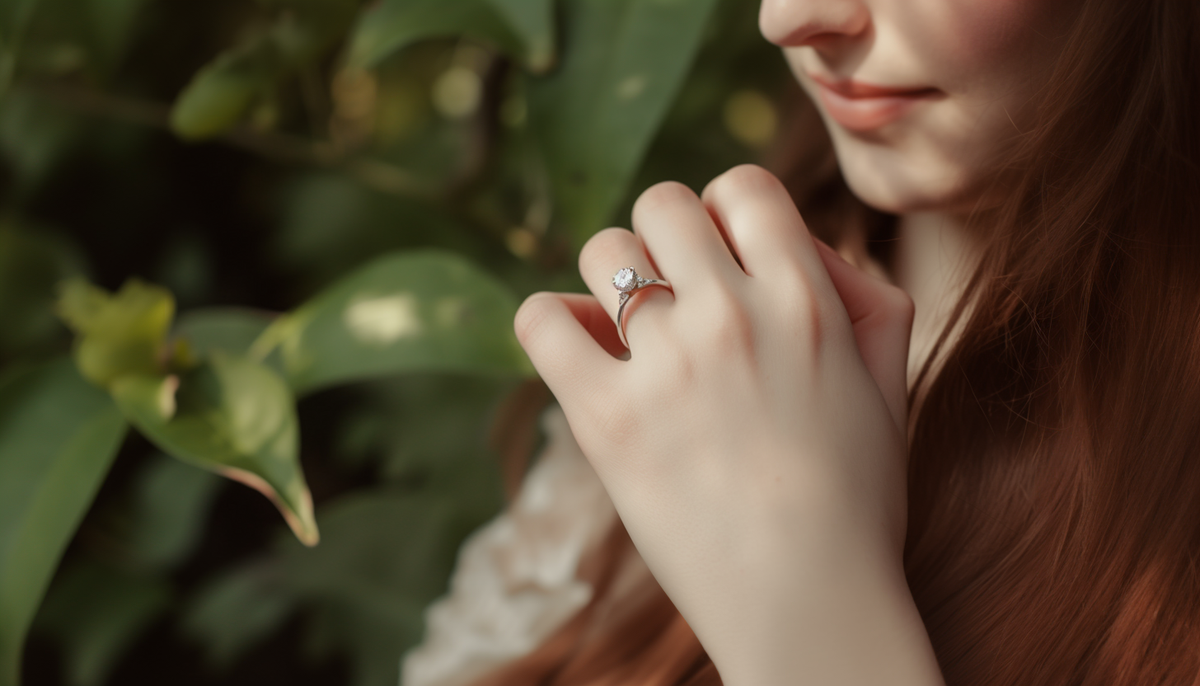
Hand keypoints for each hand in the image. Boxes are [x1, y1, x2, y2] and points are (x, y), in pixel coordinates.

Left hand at [514, 165, 930, 683]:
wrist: (807, 601)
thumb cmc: (855, 501)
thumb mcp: (893, 385)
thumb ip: (869, 300)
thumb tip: (814, 251)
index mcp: (805, 300)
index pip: (742, 188)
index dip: (726, 216)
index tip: (722, 263)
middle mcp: (732, 314)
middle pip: (662, 203)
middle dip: (664, 239)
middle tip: (673, 297)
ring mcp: (664, 363)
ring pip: (600, 249)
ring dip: (608, 279)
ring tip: (628, 333)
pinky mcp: (604, 417)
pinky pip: (540, 320)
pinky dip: (550, 323)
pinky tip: (582, 354)